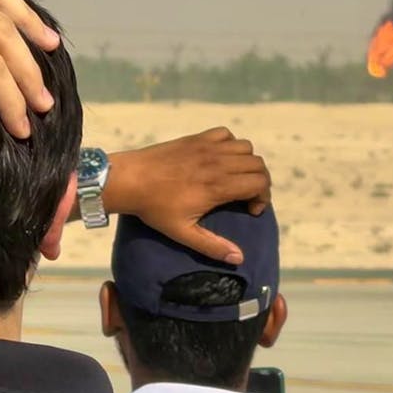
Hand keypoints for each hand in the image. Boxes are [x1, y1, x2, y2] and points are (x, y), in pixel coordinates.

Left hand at [107, 127, 271, 264]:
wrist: (129, 179)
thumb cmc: (154, 208)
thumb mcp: (182, 232)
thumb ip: (212, 245)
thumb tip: (238, 258)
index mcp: (218, 186)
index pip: (259, 183)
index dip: (263, 198)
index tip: (250, 210)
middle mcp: (218, 162)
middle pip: (258, 164)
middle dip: (260, 182)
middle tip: (247, 197)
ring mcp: (207, 147)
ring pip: (246, 147)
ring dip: (247, 163)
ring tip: (235, 178)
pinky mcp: (196, 138)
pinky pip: (226, 134)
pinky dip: (230, 144)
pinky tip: (220, 158)